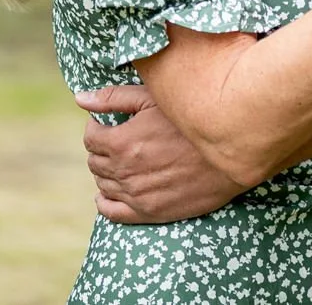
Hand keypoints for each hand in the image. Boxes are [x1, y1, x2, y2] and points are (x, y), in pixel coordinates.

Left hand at [76, 86, 246, 223]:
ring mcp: (136, 195)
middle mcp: (124, 171)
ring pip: (103, 184)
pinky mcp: (150, 212)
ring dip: (107, 171)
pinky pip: (112, 213)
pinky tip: (111, 192)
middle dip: (101, 149)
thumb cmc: (193, 119)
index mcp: (121, 142)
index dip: (97, 128)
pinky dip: (105, 202)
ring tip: (123, 160)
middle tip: (118, 140)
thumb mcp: (153, 98)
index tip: (109, 123)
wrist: (231, 153)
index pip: (90, 138)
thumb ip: (113, 98)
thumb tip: (80, 98)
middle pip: (94, 162)